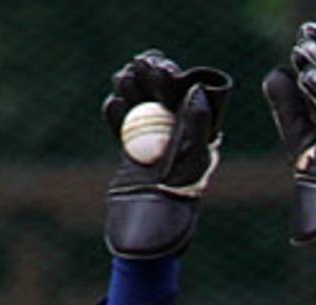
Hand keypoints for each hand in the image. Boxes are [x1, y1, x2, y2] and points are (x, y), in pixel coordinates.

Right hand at [102, 50, 231, 257]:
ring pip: (141, 110)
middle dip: (149, 80)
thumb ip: (195, 125)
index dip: (175, 79)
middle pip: (163, 100)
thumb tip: (197, 89)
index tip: (161, 65)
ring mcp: (155, 145)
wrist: (150, 228)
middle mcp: (180, 139)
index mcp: (201, 138)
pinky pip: (124, 128)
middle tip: (137, 65)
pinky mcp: (134, 155)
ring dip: (131, 92)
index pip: (190, 98)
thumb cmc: (178, 198)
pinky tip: (114, 103)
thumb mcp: (191, 160)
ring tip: (123, 78)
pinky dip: (117, 115)